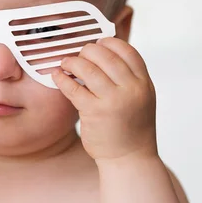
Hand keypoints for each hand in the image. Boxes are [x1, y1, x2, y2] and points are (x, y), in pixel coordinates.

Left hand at [52, 38, 156, 160]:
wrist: (129, 159)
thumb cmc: (131, 127)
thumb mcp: (140, 98)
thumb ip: (128, 77)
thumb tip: (103, 53)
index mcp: (144, 83)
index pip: (127, 51)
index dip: (109, 43)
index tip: (97, 44)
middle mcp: (131, 90)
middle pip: (106, 56)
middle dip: (87, 51)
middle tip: (79, 55)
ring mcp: (113, 101)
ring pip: (89, 69)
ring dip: (73, 62)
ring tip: (66, 63)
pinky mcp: (94, 113)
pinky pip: (74, 88)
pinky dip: (62, 79)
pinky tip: (57, 76)